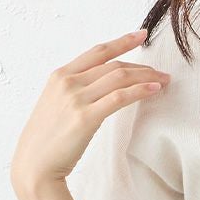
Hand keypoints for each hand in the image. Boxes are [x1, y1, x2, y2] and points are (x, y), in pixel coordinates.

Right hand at [10, 27, 169, 191]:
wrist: (35, 165)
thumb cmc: (47, 140)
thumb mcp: (56, 105)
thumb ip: (75, 91)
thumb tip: (100, 87)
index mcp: (60, 75)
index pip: (97, 52)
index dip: (122, 41)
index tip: (142, 35)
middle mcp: (67, 82)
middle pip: (113, 65)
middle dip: (142, 66)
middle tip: (161, 72)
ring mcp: (76, 98)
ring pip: (119, 78)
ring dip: (146, 77)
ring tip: (163, 81)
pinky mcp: (85, 117)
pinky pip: (119, 97)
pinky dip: (140, 91)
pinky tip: (154, 90)